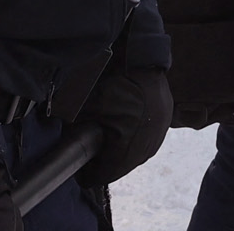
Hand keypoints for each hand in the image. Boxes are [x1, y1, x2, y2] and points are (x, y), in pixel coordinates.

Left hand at [80, 55, 172, 184]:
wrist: (136, 58)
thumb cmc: (108, 82)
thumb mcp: (84, 111)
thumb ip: (76, 137)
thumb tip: (66, 152)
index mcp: (127, 147)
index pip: (106, 175)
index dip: (90, 174)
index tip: (81, 170)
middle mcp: (147, 144)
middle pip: (123, 166)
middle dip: (107, 161)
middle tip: (92, 154)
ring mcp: (160, 132)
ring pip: (138, 152)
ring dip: (123, 149)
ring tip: (109, 138)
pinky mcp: (166, 118)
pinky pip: (149, 136)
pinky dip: (136, 135)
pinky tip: (125, 124)